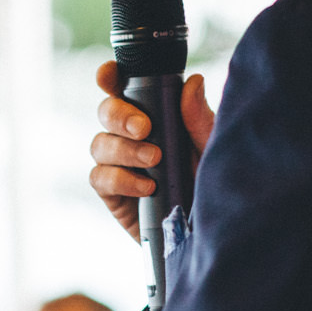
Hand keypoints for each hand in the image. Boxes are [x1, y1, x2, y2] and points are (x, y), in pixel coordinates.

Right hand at [88, 61, 214, 239]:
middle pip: (106, 112)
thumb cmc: (212, 185)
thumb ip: (199, 120)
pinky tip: (147, 186)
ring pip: (99, 143)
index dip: (110, 77)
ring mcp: (118, 164)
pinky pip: (99, 177)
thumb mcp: (211, 150)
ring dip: (124, 149)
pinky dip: (121, 179)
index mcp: (155, 116)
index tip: (108, 76)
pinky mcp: (112, 193)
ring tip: (154, 160)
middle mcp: (131, 136)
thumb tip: (193, 82)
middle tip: (144, 128)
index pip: (124, 88)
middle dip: (119, 115)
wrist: (208, 234)